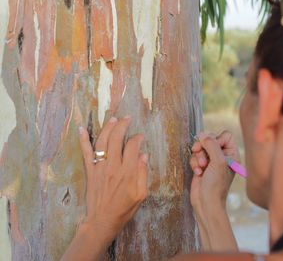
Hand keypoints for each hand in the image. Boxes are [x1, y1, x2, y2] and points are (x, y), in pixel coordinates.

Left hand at [79, 116, 147, 242]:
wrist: (102, 220)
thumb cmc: (124, 208)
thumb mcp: (141, 194)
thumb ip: (142, 174)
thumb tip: (143, 155)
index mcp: (127, 172)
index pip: (132, 147)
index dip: (137, 138)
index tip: (140, 136)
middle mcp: (113, 166)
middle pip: (116, 139)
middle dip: (122, 125)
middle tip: (127, 118)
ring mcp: (99, 168)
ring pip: (102, 142)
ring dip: (107, 128)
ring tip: (113, 119)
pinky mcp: (90, 171)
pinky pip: (86, 153)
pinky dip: (83, 140)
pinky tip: (82, 129)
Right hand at [190, 131, 238, 210]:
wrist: (206, 202)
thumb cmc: (216, 185)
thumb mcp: (218, 162)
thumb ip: (211, 145)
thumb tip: (202, 134)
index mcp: (232, 154)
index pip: (225, 135)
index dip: (217, 139)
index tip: (213, 148)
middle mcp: (222, 156)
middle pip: (210, 139)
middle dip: (203, 147)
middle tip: (200, 154)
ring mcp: (211, 161)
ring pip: (201, 148)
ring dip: (198, 157)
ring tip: (201, 167)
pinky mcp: (201, 166)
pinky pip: (195, 156)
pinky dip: (194, 164)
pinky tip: (198, 173)